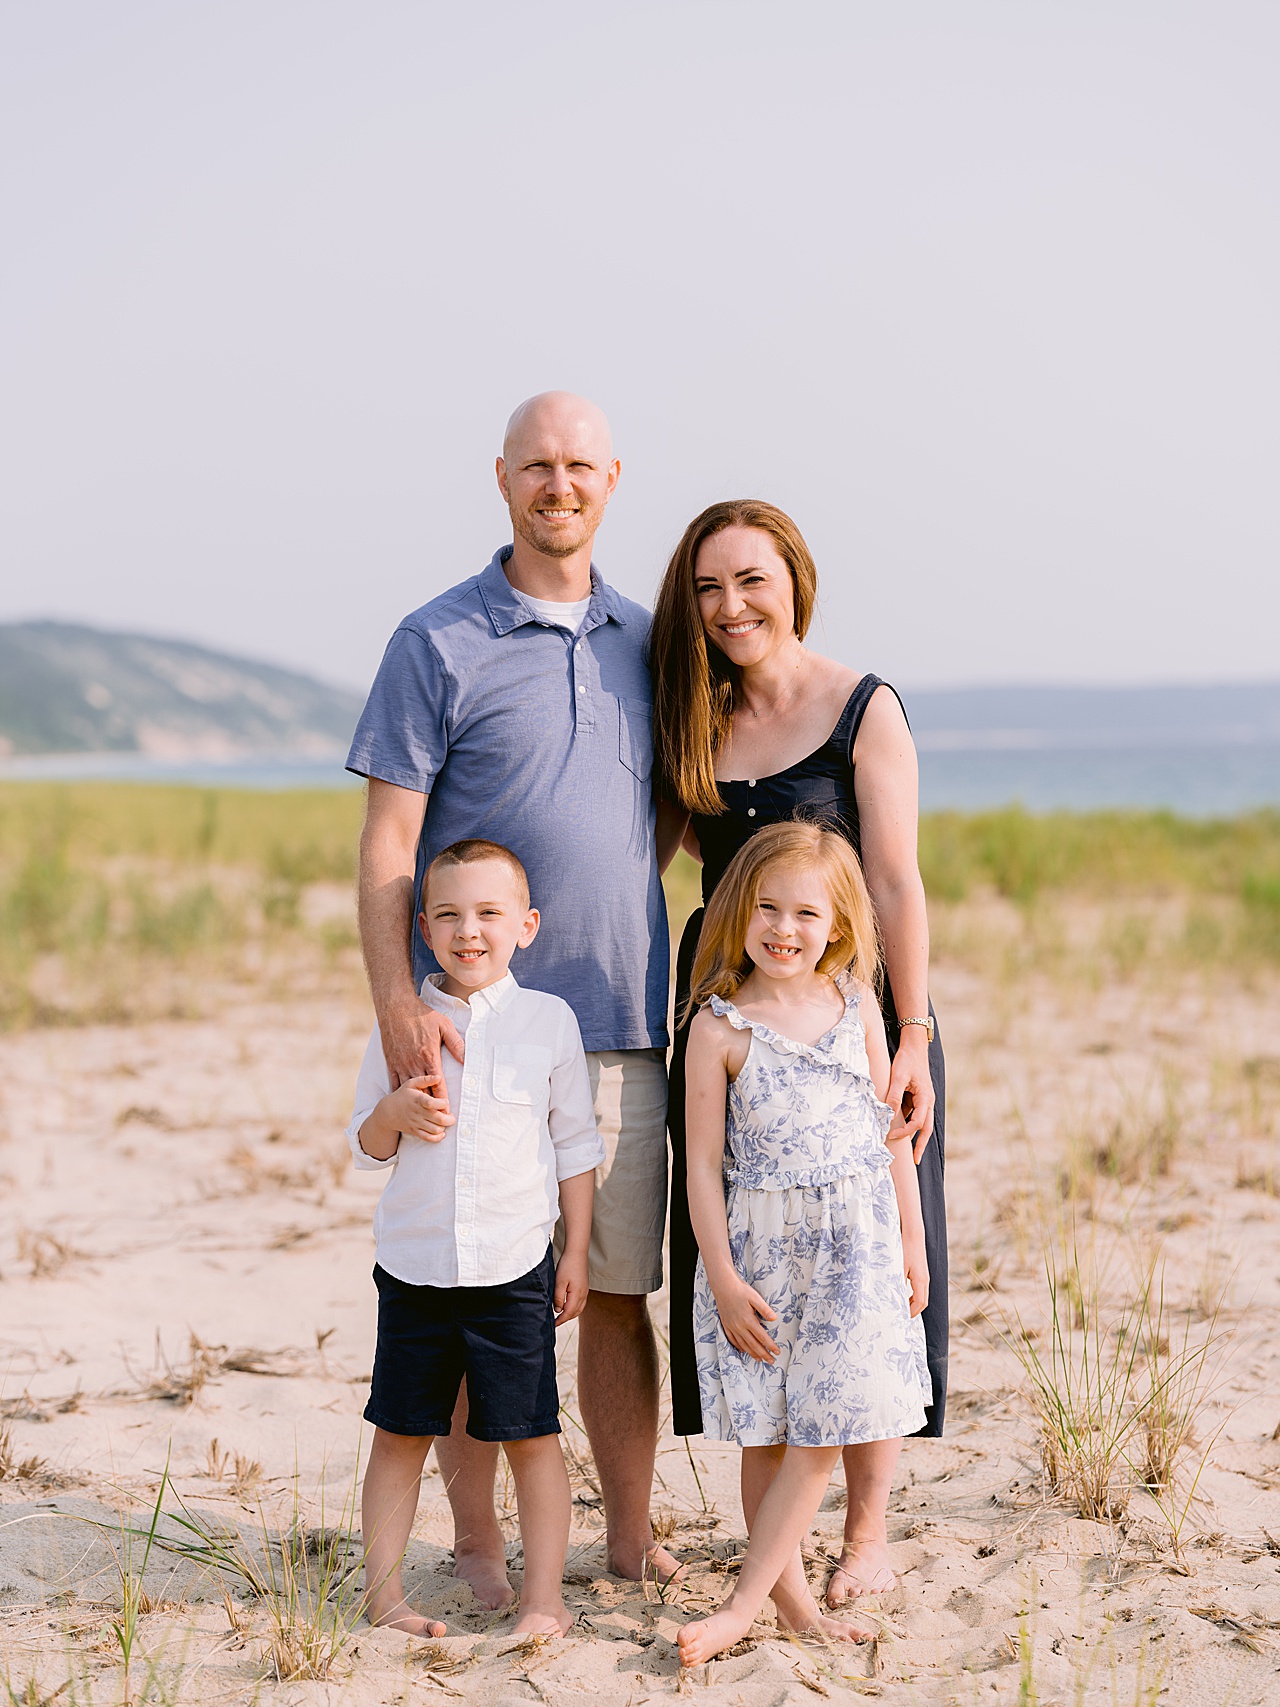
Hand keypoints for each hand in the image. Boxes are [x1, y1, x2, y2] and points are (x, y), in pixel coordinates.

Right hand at [380, 995, 464, 1108]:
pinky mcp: (391, 1062)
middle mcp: (415, 1063)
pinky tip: (403, 1103)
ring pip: (410, 1090)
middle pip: (424, 1091)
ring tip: (422, 1117)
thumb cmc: (423, 1016)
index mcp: (429, 1056)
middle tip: (437, 1120)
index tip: (447, 1111)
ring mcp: (402, 1064)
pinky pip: (395, 1082)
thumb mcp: (444, 1025)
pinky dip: (400, 1093)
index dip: (443, 1100)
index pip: (438, 1084)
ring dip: (416, 1103)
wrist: (396, 1008)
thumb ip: (456, 1043)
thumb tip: (466, 1059)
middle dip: (431, 1106)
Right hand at [382, 1075, 453, 1142]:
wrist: (388, 1111)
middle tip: (450, 1115)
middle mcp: (418, 1112)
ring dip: (444, 1127)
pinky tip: (441, 1132)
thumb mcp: (411, 1084)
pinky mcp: (415, 1131)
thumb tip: (439, 1077)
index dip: (443, 1103)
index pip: (432, 1103)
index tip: (445, 1101)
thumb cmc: (403, 1095)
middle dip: (450, 1118)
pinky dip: (438, 1137)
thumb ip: (426, 1079)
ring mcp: (416, 1123)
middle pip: (439, 1119)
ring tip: (444, 1121)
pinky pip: (429, 1138)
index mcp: (418, 1099)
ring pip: (436, 1129)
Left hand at [554, 1251, 588, 1326]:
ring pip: (579, 1308)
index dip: (561, 1320)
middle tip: (556, 1322)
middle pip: (575, 1313)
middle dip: (566, 1319)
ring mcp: (585, 1291)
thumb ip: (558, 1298)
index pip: (568, 1313)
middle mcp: (583, 1295)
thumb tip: (558, 1310)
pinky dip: (574, 1308)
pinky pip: (581, 1302)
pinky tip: (568, 1305)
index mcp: (577, 1295)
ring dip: (570, 1314)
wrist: (577, 1253)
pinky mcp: (585, 1287)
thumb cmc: (567, 1265)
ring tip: (561, 1316)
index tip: (553, 1325)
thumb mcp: (559, 1282)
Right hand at [714, 1278, 779, 1362]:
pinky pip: (732, 1340)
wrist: (723, 1286)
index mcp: (748, 1320)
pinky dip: (738, 1347)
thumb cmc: (740, 1290)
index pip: (762, 1337)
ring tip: (759, 1359)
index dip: (770, 1346)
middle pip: (753, 1344)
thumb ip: (765, 1309)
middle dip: (763, 1354)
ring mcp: (732, 1327)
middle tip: (771, 1361)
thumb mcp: (755, 1297)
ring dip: (752, 1353)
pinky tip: (743, 1350)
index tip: (777, 1352)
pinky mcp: (726, 1325)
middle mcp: (740, 1326)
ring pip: (743, 1344)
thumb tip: (775, 1319)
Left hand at [886, 1028, 934, 1161]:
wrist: (914, 1046)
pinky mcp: (917, 1097)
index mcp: (926, 1098)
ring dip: (913, 1135)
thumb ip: (894, 1095)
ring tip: (905, 1151)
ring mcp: (923, 1100)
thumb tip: (889, 1114)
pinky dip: (906, 1121)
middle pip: (926, 1128)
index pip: (918, 1123)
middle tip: (915, 1161)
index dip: (905, 1132)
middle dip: (920, 1145)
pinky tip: (895, 1127)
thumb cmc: (907, 1060)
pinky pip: (912, 1113)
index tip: (891, 1136)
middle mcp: (927, 1102)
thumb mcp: (898, 1077)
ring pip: (920, 1122)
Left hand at [902, 1231, 929, 1317]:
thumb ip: (897, 1283)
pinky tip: (903, 1295)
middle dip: (913, 1311)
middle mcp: (925, 1280)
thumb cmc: (905, 1250)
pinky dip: (913, 1296)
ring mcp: (924, 1276)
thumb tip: (894, 1298)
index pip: (920, 1303)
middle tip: (902, 1317)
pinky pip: (920, 1289)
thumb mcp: (899, 1268)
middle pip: (923, 1302)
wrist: (913, 1235)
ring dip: (913, 1303)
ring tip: (901, 1308)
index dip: (912, 1312)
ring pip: (922, 1295)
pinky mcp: (921, 1272)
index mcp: (921, 1281)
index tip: (902, 1318)